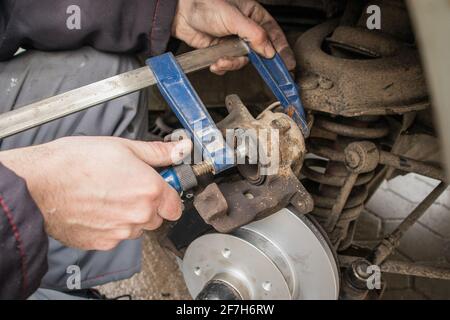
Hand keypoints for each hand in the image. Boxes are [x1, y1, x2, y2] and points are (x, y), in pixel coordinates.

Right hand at [0, 137, 191, 250]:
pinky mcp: (103, 242)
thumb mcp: (123, 147)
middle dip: (147, 204)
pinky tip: (97, 208)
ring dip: (129, 216)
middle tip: (127, 187)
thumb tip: (180, 150)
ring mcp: (121, 231)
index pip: (175, 205)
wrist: (40, 184)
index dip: (168, 194)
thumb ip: (157, 153)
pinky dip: (111, 225)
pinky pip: (116, 236)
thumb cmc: (76, 163)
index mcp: (150, 190)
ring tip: (108, 195)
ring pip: (136, 228)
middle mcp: (139, 215)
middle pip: (156, 217)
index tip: (159, 186)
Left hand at [172, 0, 294, 74]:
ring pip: (242, 61)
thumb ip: (254, 35)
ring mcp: (233, 41)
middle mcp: (246, 30)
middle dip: (254, 62)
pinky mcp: (221, 51)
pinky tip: (215, 62)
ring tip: (221, 60)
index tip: (288, 64)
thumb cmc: (206, 3)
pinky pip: (228, 64)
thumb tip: (269, 51)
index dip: (282, 50)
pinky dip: (222, 67)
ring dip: (232, 64)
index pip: (273, 34)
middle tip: (260, 71)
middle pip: (259, 52)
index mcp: (254, 16)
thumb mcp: (234, 17)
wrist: (181, 12)